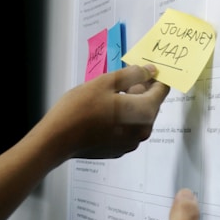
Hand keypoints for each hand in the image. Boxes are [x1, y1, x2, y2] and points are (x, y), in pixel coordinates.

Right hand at [39, 64, 169, 159]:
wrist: (57, 139)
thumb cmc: (80, 108)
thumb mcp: (106, 82)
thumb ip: (132, 74)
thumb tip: (150, 70)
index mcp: (144, 112)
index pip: (162, 90)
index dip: (154, 77)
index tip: (142, 70)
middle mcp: (144, 130)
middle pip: (152, 104)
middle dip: (141, 90)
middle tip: (118, 83)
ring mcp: (133, 142)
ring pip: (140, 117)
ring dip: (131, 104)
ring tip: (108, 98)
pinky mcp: (121, 149)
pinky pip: (130, 128)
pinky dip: (123, 119)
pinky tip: (104, 114)